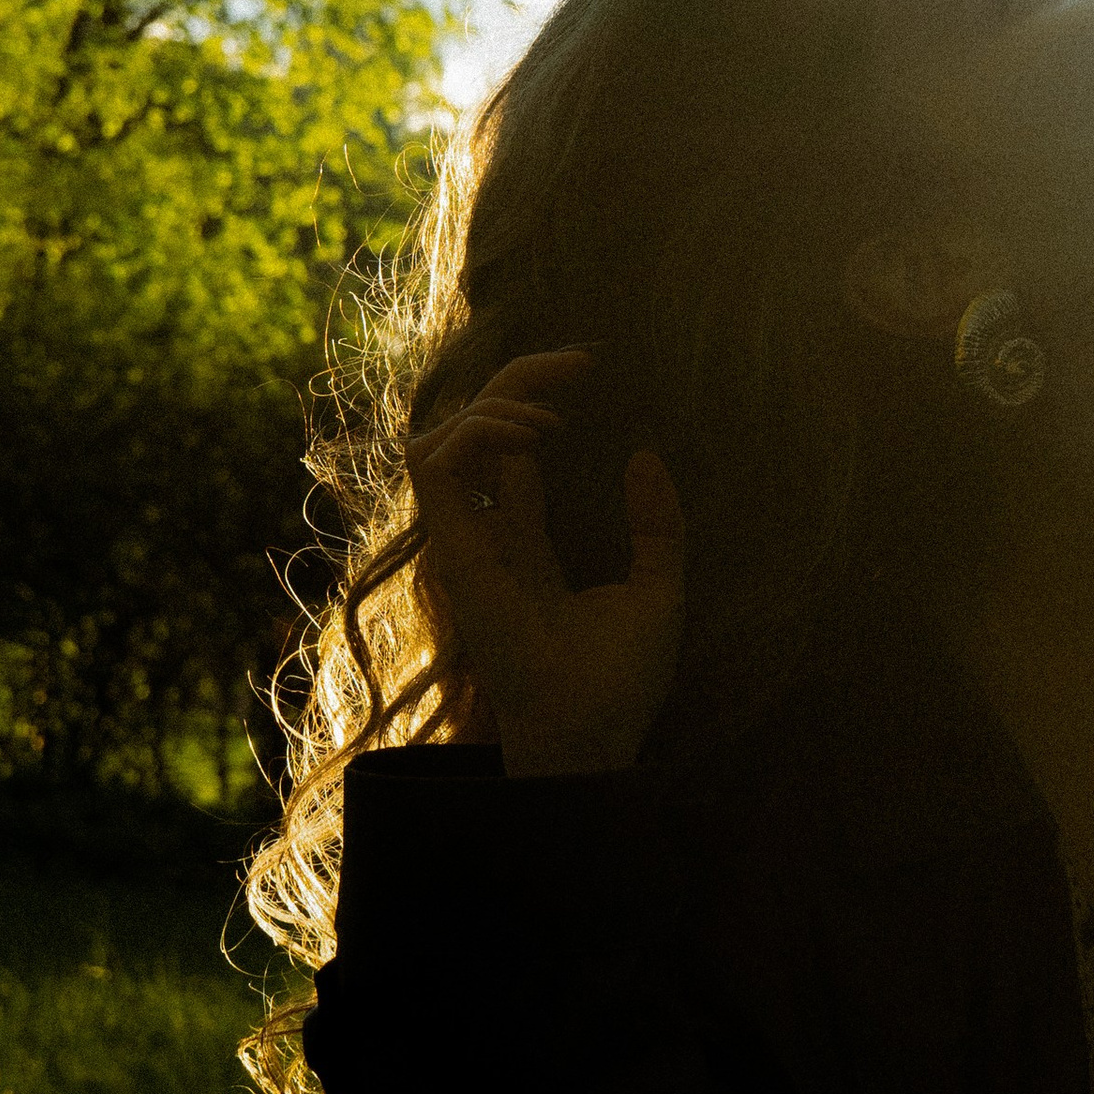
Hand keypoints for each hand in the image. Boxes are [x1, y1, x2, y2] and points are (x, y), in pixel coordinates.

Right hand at [407, 347, 685, 775]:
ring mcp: (466, 541)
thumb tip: (643, 455)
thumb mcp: (659, 586)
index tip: (590, 370)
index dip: (537, 400)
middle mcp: (488, 534)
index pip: (510, 449)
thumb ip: (656, 526)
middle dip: (520, 380)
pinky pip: (433, 465)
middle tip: (581, 362)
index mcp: (526, 540)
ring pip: (441, 437)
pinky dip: (477, 433)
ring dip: (494, 404)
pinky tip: (534, 438)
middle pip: (476, 429)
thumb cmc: (622, 679)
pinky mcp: (454, 551)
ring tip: (555, 416)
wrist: (593, 731)